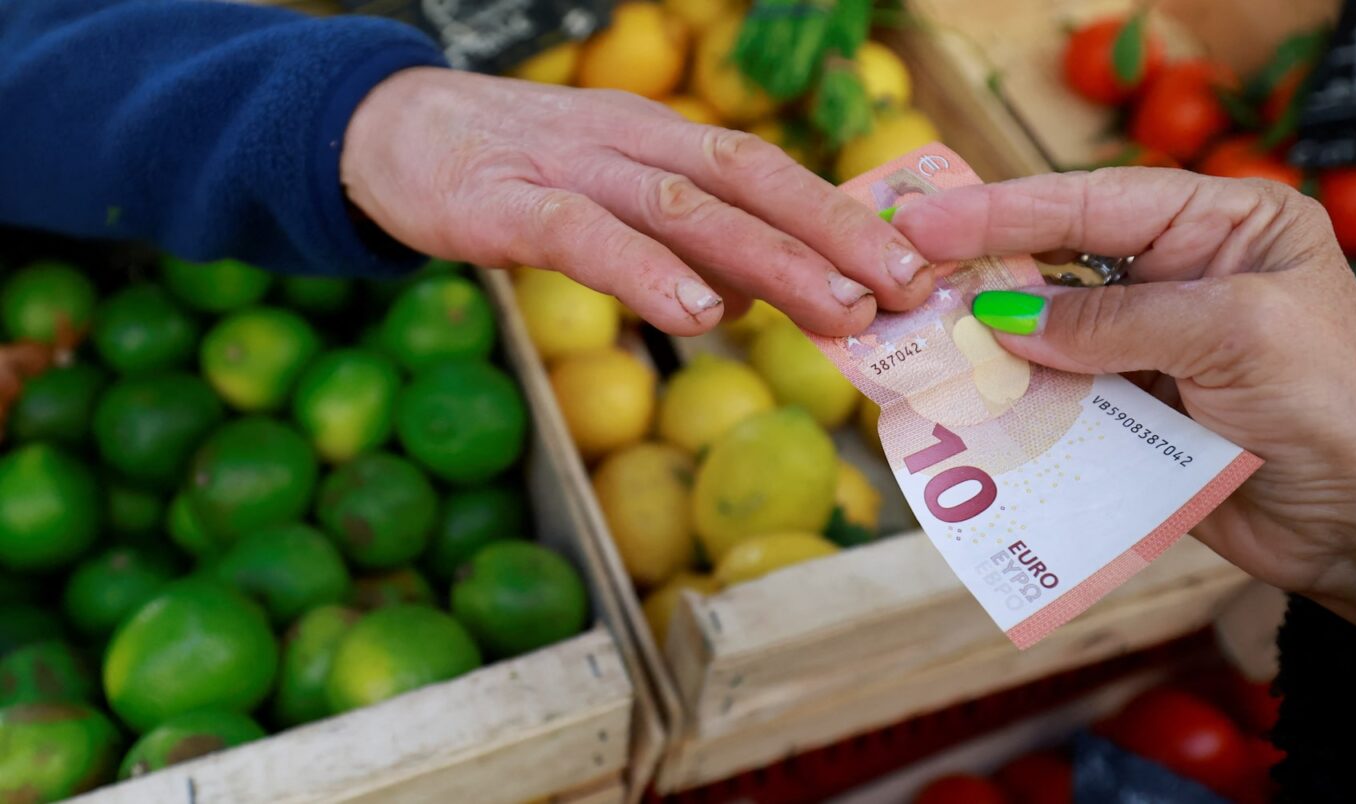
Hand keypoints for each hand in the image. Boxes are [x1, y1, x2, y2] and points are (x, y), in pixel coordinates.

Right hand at [341, 67, 933, 335]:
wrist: (387, 131)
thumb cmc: (513, 172)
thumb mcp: (608, 195)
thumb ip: (678, 240)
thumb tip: (748, 296)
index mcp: (661, 139)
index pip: (768, 172)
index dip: (842, 216)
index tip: (913, 267)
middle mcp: (630, 141)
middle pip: (748, 181)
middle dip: (834, 236)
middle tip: (907, 290)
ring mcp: (570, 166)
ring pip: (683, 205)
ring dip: (770, 257)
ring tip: (839, 308)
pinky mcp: (504, 202)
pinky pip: (584, 234)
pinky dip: (646, 272)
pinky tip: (697, 312)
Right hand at [895, 168, 1355, 643]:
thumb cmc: (1337, 402)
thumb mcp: (1234, 334)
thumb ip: (1116, 321)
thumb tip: (1004, 320)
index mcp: (1220, 224)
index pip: (1095, 201)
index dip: (1005, 209)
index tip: (928, 217)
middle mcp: (1179, 276)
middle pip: (1057, 261)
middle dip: (982, 268)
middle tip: (903, 270)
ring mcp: (1151, 349)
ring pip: (1046, 334)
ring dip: (985, 341)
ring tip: (913, 336)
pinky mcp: (1133, 415)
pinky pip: (1057, 399)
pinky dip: (1011, 401)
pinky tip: (962, 399)